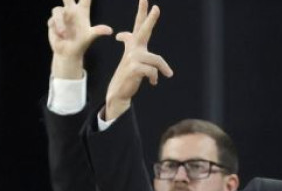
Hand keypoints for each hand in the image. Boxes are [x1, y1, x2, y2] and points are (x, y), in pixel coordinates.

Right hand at [48, 0, 112, 78]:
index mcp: (82, 12)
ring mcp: (62, 16)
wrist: (68, 52)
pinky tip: (59, 35)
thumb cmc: (81, 44)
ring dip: (60, 22)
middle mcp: (71, 11)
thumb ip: (98, 31)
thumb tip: (110, 31)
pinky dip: (55, 27)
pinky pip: (52, 20)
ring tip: (64, 34)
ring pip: (57, 11)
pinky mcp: (53, 21)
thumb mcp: (90, 37)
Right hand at [104, 0, 173, 120]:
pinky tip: (153, 82)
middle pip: (144, 31)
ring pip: (156, 60)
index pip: (139, 25)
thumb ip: (129, 44)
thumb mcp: (131, 57)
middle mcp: (133, 49)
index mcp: (135, 45)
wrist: (119, 90)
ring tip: (163, 76)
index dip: (143, 12)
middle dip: (150, 19)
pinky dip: (155, 77)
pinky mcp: (134, 68)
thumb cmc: (128, 73)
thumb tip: (121, 35)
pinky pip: (153, 71)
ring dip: (162, 69)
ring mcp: (132, 58)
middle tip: (156, 8)